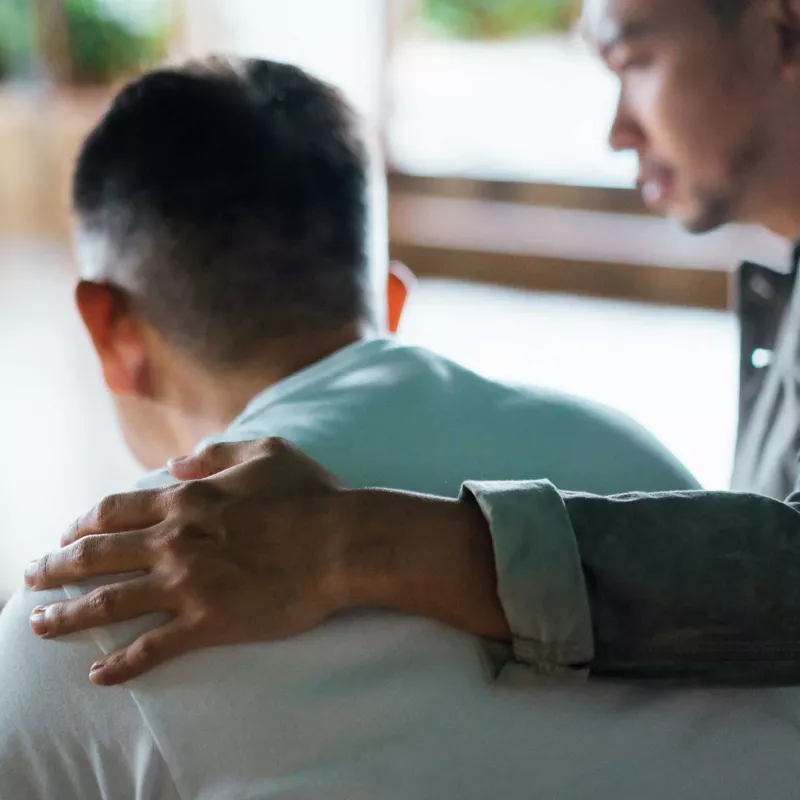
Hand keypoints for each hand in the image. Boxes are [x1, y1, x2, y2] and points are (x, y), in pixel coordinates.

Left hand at [25, 438, 506, 685]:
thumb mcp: (266, 452)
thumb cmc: (310, 495)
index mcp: (186, 500)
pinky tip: (99, 675)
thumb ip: (217, 453)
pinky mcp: (209, 622)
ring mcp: (188, 584)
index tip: (67, 534)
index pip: (114, 511)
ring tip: (40, 624)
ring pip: (110, 602)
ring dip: (68, 614)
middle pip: (97, 555)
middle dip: (57, 566)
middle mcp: (175, 541)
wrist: (343, 542)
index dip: (83, 523)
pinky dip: (122, 664)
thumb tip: (178, 461)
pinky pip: (153, 648)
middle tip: (33, 577)